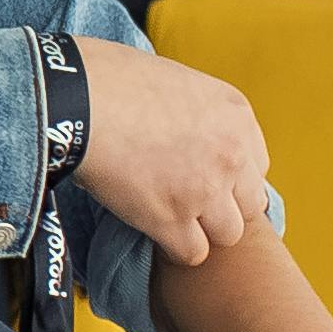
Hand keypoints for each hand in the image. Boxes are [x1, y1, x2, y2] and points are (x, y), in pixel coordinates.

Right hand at [71, 37, 271, 266]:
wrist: (77, 99)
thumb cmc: (108, 78)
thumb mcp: (173, 78)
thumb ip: (191, 109)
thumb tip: (175, 125)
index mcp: (235, 114)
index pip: (256, 165)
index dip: (229, 176)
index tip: (204, 178)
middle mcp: (231, 154)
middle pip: (250, 204)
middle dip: (222, 206)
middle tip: (188, 202)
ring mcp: (205, 189)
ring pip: (229, 234)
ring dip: (202, 231)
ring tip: (171, 222)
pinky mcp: (171, 218)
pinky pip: (193, 253)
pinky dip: (174, 249)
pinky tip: (154, 234)